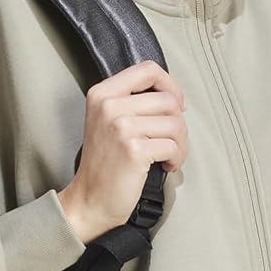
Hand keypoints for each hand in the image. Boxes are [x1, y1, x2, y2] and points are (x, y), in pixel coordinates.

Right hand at [58, 59, 187, 243]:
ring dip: (180, 144)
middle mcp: (109, 106)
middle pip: (168, 100)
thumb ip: (132, 101)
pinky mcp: (134, 150)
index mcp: (102, 94)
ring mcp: (121, 127)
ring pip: (175, 123)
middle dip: (178, 124)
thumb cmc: (104, 164)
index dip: (170, 85)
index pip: (147, 69)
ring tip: (168, 156)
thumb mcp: (108, 121)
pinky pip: (173, 146)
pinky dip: (176, 159)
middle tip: (171, 142)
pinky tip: (165, 166)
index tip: (176, 104)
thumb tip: (172, 94)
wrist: (90, 200)